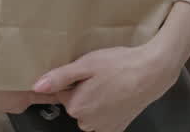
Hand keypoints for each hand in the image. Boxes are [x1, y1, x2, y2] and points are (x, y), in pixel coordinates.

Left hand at [34, 44, 179, 131]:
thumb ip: (59, 77)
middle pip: (76, 104)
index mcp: (76, 107)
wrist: (151, 72)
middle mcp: (87, 123)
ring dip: (95, 100)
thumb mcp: (86, 65)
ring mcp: (104, 128)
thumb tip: (37, 87)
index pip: (62, 93)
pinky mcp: (118, 127)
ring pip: (89, 112)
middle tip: (100, 76)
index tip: (87, 72)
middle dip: (84, 91)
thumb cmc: (119, 65)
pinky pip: (103, 118)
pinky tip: (117, 94)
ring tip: (110, 83)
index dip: (73, 80)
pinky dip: (107, 108)